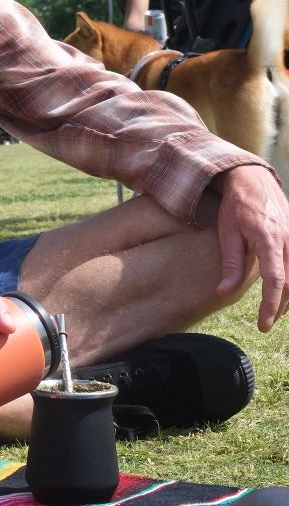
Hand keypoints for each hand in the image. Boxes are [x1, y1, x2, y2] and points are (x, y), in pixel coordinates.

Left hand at [215, 164, 288, 330]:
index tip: (263, 324)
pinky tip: (284, 294)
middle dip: (279, 306)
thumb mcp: (227, 234)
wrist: (253, 180)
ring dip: (288, 298)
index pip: (276, 280)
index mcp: (269, 239)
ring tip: (273, 312)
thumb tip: (223, 292)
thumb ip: (230, 265)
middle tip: (266, 322)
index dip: (270, 305)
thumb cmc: (237, 207)